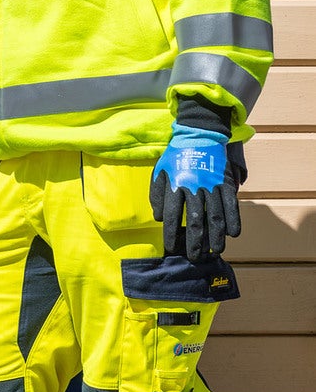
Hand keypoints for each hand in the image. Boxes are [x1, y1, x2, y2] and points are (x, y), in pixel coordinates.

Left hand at [150, 123, 241, 261]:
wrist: (200, 133)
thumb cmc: (175, 156)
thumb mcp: (159, 172)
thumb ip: (156, 195)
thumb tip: (158, 218)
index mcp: (175, 186)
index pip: (170, 216)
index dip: (171, 234)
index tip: (172, 248)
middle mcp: (194, 188)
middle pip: (194, 221)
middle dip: (195, 242)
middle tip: (195, 257)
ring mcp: (212, 185)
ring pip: (215, 216)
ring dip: (216, 236)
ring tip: (215, 251)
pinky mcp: (227, 182)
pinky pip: (232, 204)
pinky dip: (234, 219)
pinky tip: (234, 234)